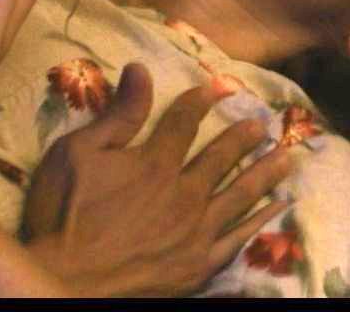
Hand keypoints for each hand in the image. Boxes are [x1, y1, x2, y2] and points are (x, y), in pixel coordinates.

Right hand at [22, 63, 292, 296]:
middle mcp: (185, 194)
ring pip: (240, 195)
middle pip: (221, 157)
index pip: (185, 122)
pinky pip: (239, 238)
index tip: (218, 86)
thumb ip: (118, 115)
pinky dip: (261, 221)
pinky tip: (278, 209)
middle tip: (263, 123)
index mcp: (155, 163)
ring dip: (264, 173)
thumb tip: (141, 67)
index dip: (201, 100)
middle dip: (243, 136)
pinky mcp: (198, 265)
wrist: (64, 282)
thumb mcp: (78, 153)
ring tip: (286, 157)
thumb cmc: (63, 214)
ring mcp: (196, 232)